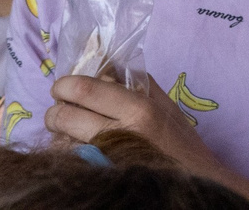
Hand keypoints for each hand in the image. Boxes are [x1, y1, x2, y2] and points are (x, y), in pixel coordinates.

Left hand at [45, 73, 227, 177]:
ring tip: (67, 132)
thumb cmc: (180, 143)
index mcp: (137, 108)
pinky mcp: (102, 174)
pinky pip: (72, 161)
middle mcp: (120, 133)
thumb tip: (107, 65)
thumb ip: (137, 83)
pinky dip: (68, 154)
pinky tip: (78, 151)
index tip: (62, 87)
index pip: (85, 89)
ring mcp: (108, 159)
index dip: (65, 85)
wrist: (195, 183)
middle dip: (54, 112)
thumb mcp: (164, 106)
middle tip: (58, 111)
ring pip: (62, 142)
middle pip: (65, 116)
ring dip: (59, 135)